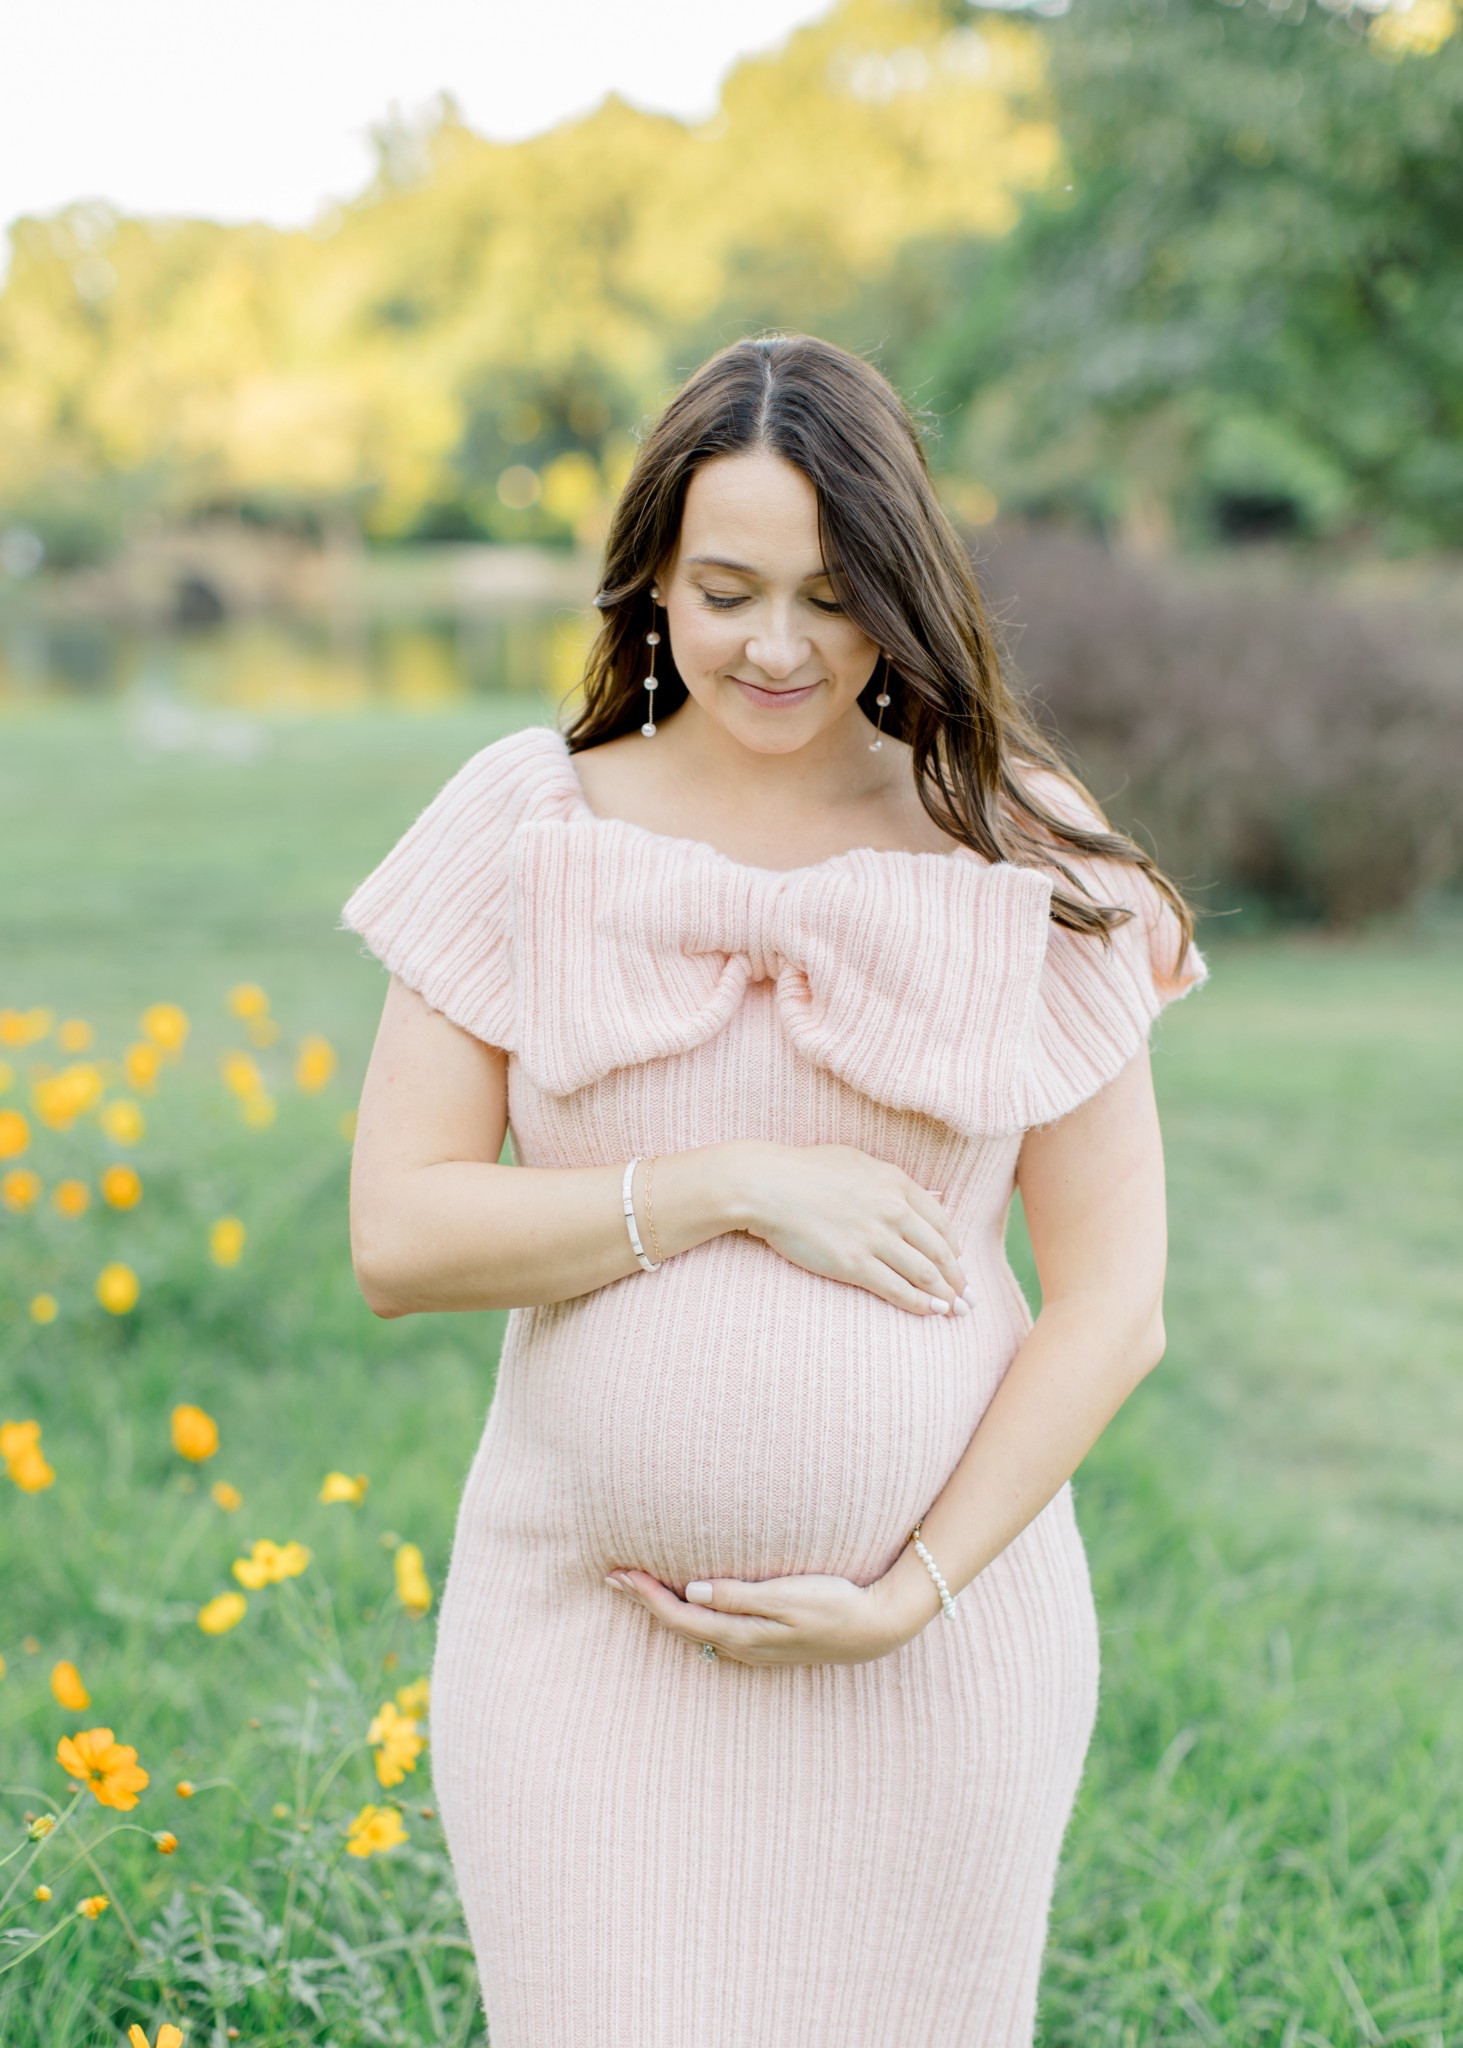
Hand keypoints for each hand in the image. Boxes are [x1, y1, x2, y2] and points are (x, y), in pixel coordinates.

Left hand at [603, 1557, 941, 1666]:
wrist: (876, 1629)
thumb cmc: (836, 1604)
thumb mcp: (788, 1596)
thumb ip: (738, 1595)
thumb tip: (690, 1592)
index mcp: (742, 1635)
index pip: (679, 1617)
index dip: (646, 1597)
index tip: (618, 1574)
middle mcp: (741, 1647)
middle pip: (679, 1627)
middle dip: (644, 1602)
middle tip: (612, 1577)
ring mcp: (754, 1649)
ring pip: (695, 1631)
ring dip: (664, 1610)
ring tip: (639, 1588)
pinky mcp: (766, 1642)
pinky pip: (714, 1631)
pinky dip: (689, 1616)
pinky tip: (687, 1603)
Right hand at [728, 1141, 971, 1316]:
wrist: (767, 1186)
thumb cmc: (804, 1170)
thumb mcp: (855, 1162)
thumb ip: (889, 1180)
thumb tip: (922, 1195)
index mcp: (896, 1182)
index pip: (941, 1221)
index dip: (954, 1248)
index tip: (958, 1263)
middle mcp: (893, 1210)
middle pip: (939, 1251)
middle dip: (958, 1277)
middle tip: (968, 1296)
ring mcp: (875, 1238)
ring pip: (924, 1273)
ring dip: (944, 1295)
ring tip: (955, 1310)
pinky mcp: (854, 1264)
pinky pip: (897, 1288)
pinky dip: (919, 1304)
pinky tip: (929, 1312)